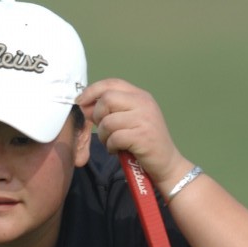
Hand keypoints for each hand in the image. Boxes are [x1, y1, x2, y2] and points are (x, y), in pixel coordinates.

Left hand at [78, 79, 195, 196]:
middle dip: (97, 115)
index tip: (80, 102)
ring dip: (104, 135)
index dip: (92, 91)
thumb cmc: (144, 142)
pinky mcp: (142, 136)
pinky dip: (111, 146)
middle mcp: (144, 103)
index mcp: (140, 96)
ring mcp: (145, 119)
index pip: (112, 83)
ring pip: (108, 121)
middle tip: (102, 129)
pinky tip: (117, 150)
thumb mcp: (130, 119)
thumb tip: (84, 105)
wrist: (167, 163)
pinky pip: (115, 138)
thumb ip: (111, 109)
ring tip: (111, 143)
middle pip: (107, 99)